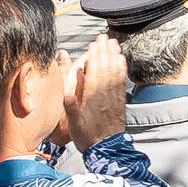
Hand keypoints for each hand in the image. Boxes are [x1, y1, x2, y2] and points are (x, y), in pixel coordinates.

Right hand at [63, 34, 129, 148]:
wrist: (107, 149)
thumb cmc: (88, 137)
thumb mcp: (74, 124)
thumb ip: (71, 108)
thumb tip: (65, 94)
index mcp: (93, 98)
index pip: (94, 73)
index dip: (95, 57)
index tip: (94, 44)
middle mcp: (105, 95)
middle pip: (105, 69)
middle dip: (105, 52)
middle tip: (104, 37)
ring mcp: (114, 98)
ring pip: (115, 73)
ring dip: (114, 57)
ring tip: (114, 43)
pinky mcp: (120, 102)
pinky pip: (121, 82)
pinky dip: (121, 70)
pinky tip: (121, 60)